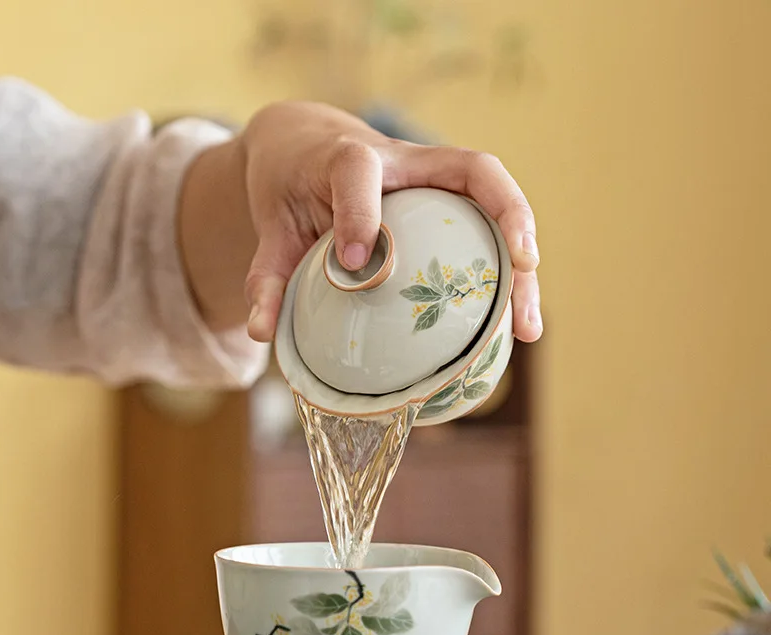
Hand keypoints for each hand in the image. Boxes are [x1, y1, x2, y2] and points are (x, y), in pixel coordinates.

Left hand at [180, 101, 540, 343]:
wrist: (306, 145)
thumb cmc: (290, 186)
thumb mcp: (271, 225)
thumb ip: (267, 274)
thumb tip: (262, 335)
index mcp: (347, 157)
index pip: (358, 169)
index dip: (359, 211)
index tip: (355, 261)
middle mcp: (402, 160)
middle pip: (474, 173)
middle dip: (506, 226)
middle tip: (518, 286)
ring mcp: (433, 178)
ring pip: (496, 205)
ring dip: (521, 266)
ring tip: (526, 329)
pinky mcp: (446, 202)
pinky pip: (487, 230)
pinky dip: (503, 275)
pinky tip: (508, 325)